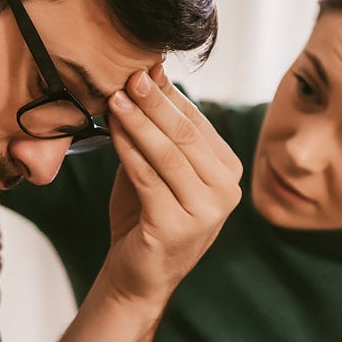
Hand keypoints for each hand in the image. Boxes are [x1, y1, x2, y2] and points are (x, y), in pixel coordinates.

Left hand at [97, 64, 243, 305]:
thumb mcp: (156, 165)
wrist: (137, 274)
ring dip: (138, 122)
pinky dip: (128, 151)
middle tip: (130, 75)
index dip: (167, 94)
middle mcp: (226, 191)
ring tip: (115, 98)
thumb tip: (149, 72)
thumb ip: (156, 129)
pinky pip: (149, 179)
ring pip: (168, 154)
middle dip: (154, 102)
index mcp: (229, 170)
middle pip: (185, 135)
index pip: (197, 122)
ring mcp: (206, 211)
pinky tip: (112, 131)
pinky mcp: (178, 228)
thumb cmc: (145, 214)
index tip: (142, 67)